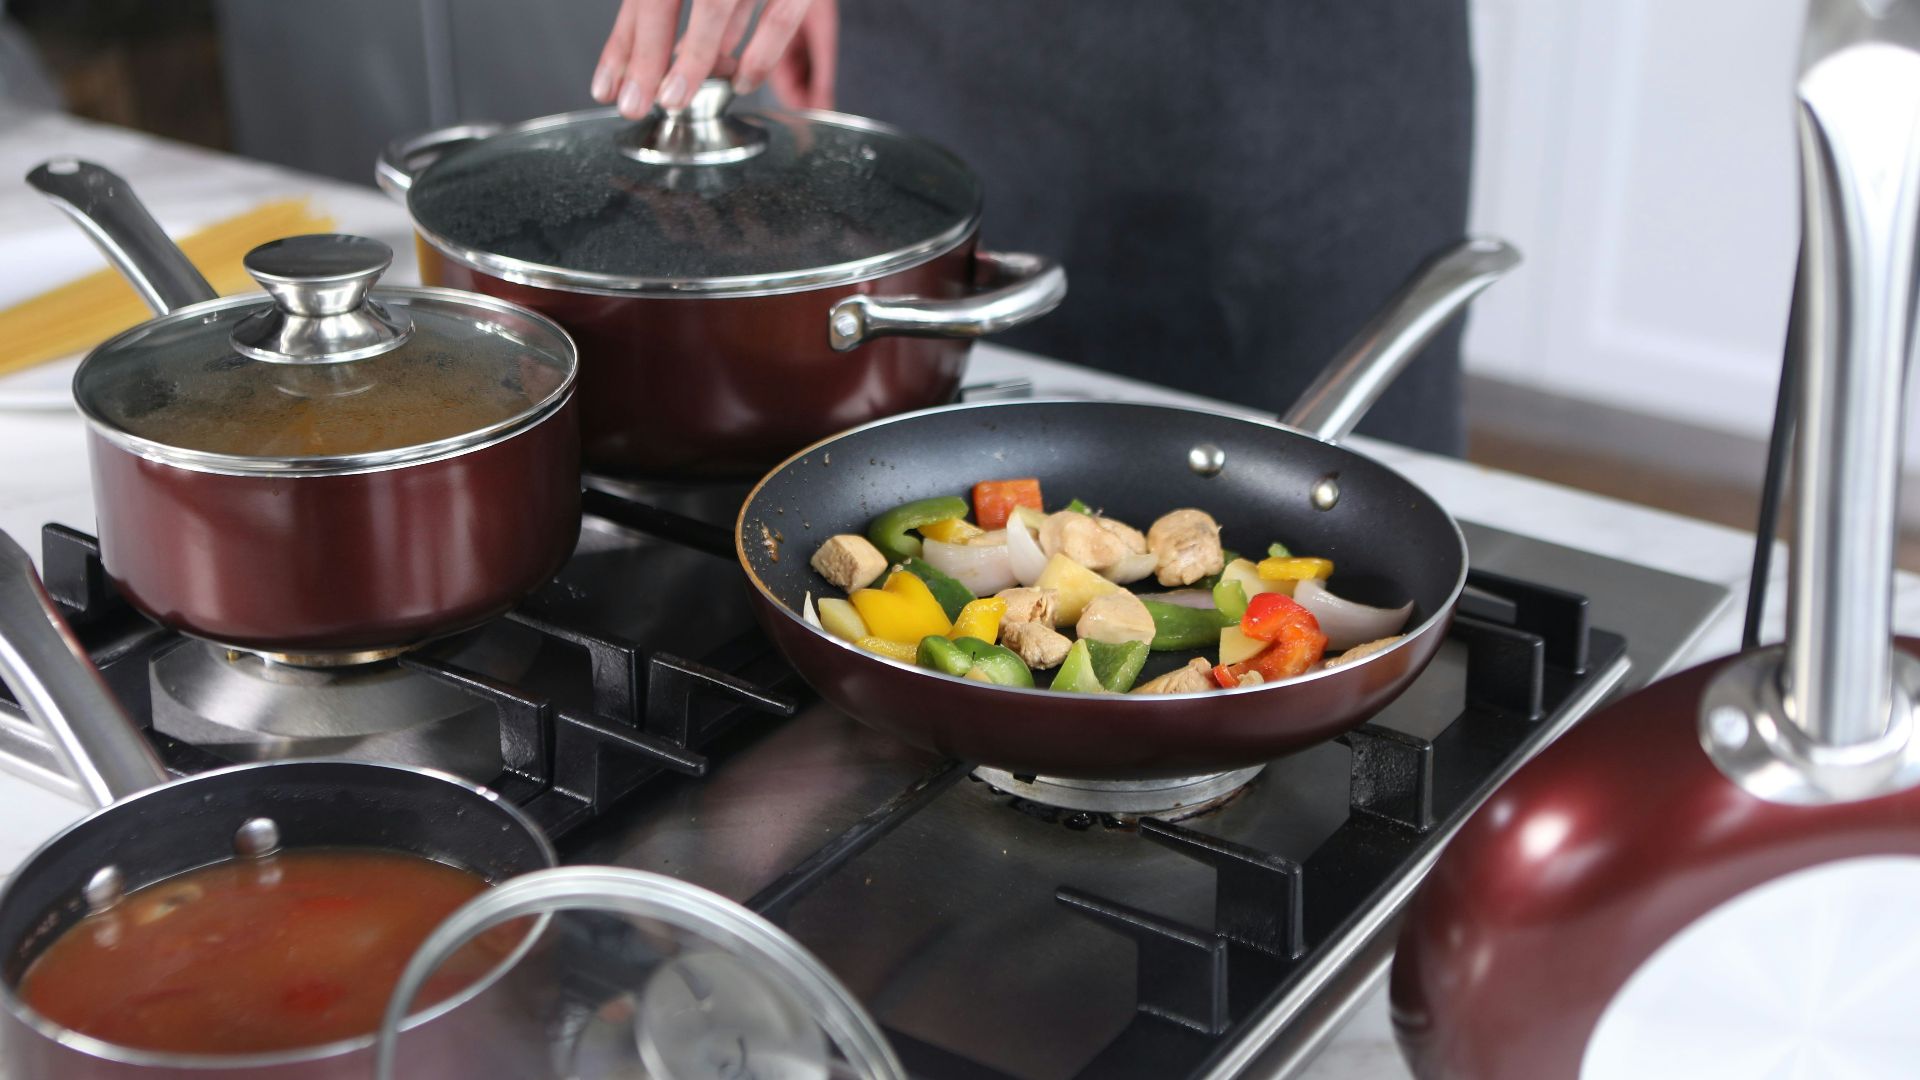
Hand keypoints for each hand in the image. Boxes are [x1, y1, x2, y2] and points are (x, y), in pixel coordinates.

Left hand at [591, 0, 836, 117]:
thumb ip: (661, 5)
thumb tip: (638, 58)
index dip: (623, 44)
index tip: (609, 86)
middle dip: (646, 58)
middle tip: (633, 104)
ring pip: (714, 7)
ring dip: (694, 60)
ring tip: (676, 100)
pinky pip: (779, 16)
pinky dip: (760, 55)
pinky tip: (742, 82)